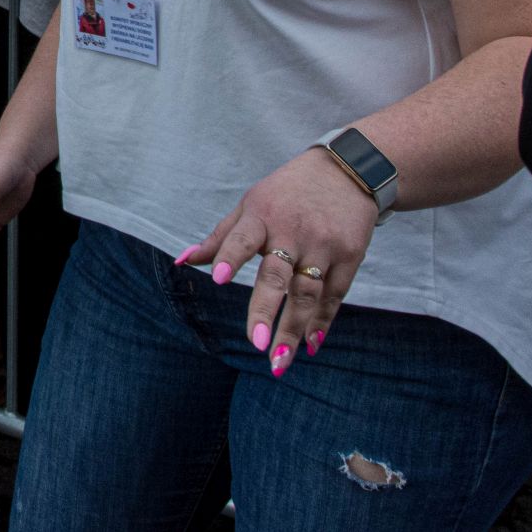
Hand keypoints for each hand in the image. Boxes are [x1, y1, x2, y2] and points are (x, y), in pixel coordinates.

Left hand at [184, 147, 378, 377]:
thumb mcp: (251, 204)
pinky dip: (322, 320)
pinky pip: (334, 294)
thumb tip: (182, 262)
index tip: (217, 278)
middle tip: (254, 342)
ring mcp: (323, 245)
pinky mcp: (350, 256)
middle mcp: (293, 231)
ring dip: (294, 329)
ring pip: (307, 292)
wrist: (347, 170)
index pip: (242, 238)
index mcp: (262, 215)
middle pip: (277, 274)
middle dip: (265, 308)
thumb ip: (220, 238)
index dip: (229, 257)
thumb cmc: (287, 192)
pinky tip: (311, 344)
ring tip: (279, 361)